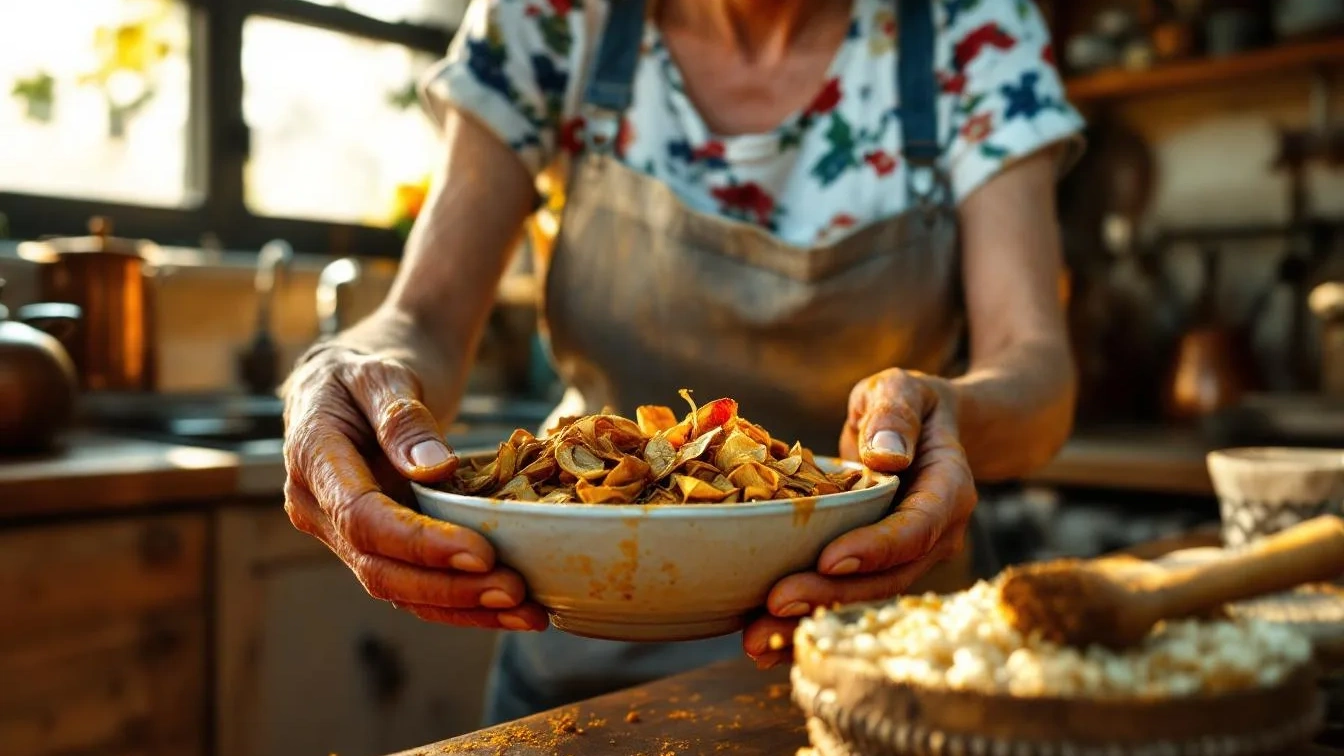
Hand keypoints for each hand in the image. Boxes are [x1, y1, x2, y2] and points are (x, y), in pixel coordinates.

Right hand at [282, 346, 547, 630]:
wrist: (358, 375)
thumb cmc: (370, 364)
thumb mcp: (383, 371)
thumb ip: (402, 416)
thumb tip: (434, 467)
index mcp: (313, 458)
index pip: (362, 517)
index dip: (420, 542)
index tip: (481, 553)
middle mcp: (319, 507)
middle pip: (378, 567)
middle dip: (449, 587)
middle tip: (516, 591)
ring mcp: (344, 533)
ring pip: (398, 587)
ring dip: (462, 606)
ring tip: (528, 612)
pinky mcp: (376, 545)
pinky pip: (414, 582)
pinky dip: (461, 600)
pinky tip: (511, 608)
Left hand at [743, 368, 975, 666]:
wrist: (925, 427)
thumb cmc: (908, 403)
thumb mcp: (901, 388)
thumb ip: (894, 412)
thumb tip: (886, 454)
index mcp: (947, 489)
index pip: (917, 527)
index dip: (876, 547)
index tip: (829, 560)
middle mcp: (936, 535)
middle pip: (888, 576)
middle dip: (831, 596)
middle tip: (774, 605)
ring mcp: (909, 558)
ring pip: (865, 598)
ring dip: (812, 621)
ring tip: (756, 642)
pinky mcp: (880, 567)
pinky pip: (848, 597)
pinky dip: (807, 619)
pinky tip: (763, 640)